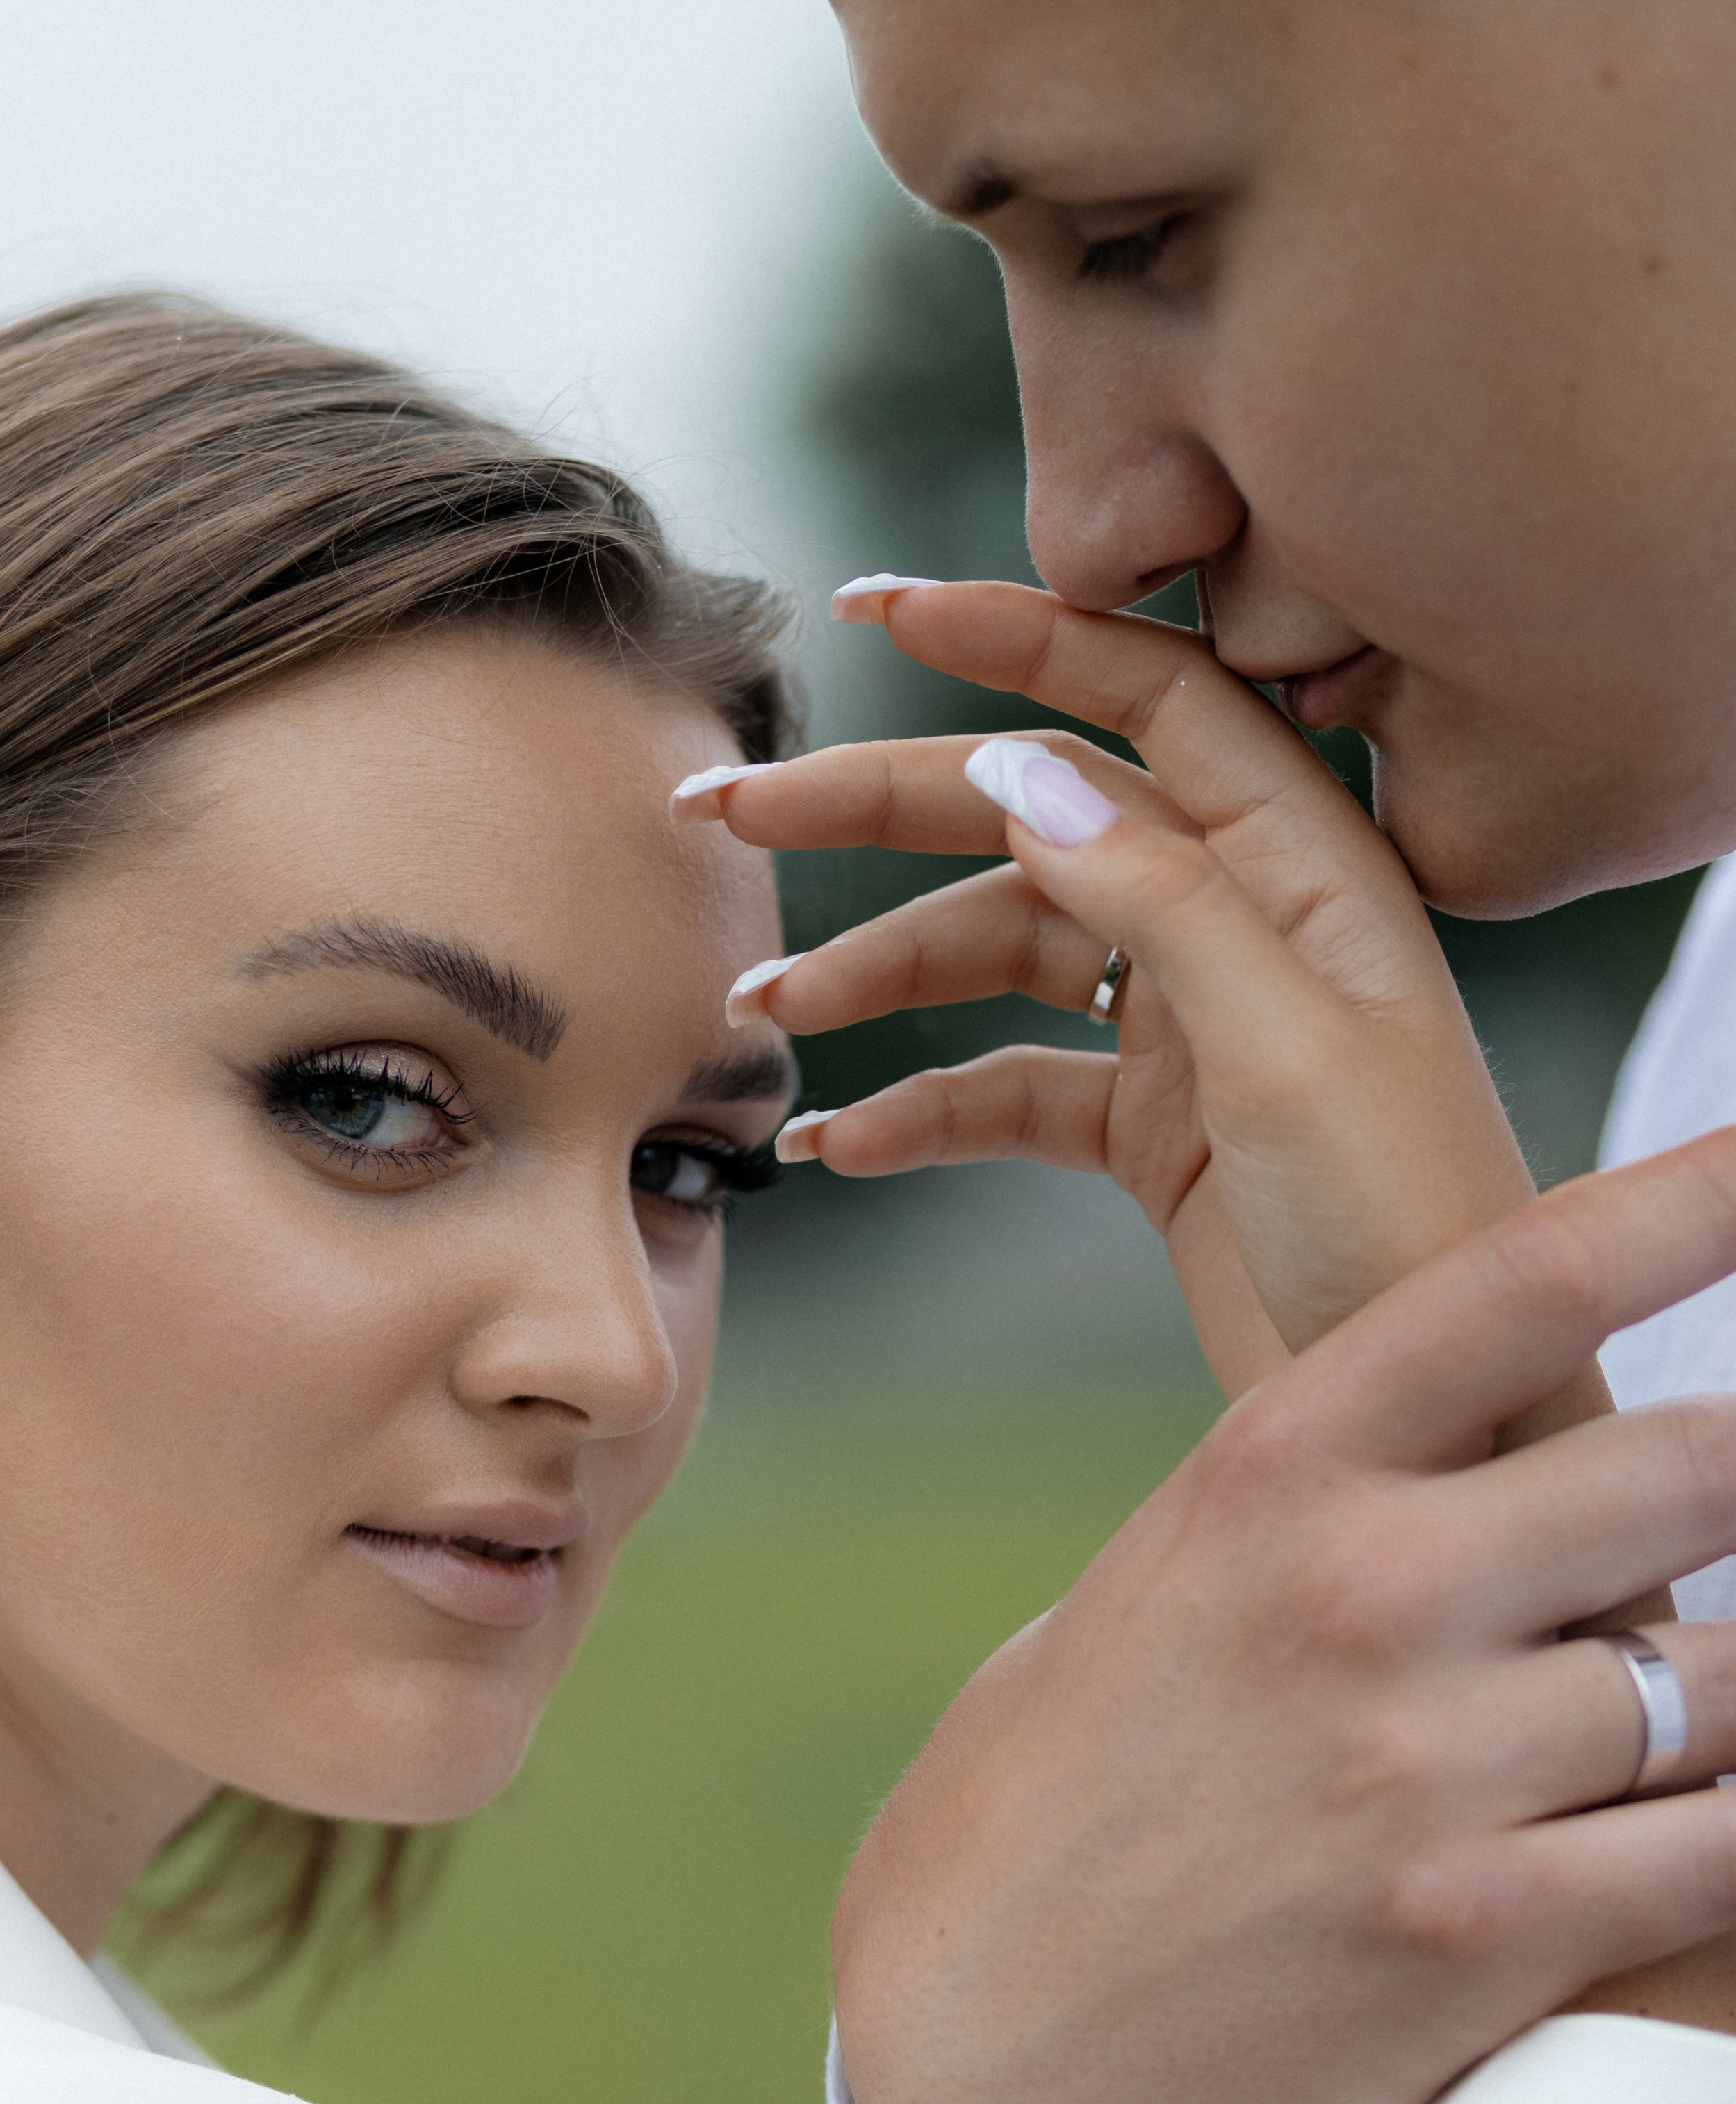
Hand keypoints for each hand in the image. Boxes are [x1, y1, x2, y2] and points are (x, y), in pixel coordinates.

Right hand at [680, 579, 1531, 1396]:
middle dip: (878, 807)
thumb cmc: (1413, 1234)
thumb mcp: (1294, 1054)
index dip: (1010, 638)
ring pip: (1001, 954)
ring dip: (878, 974)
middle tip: (725, 811)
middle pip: (1033, 818)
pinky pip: (1011, 1089)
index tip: (870, 610)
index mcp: (1304, 868)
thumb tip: (1025, 769)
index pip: (1147, 697)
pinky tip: (844, 1143)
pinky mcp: (1154, 1131)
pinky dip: (925, 1107)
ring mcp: (1192, 1028)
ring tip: (761, 1008)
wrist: (1451, 1421)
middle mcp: (1242, 925)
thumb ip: (1166, 902)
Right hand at [830, 1135, 1735, 2103]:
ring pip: (1734, 1677)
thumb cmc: (1089, 1780)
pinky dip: (1735, 1833)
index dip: (1698, 1199)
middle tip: (1733, 1500)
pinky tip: (1690, 1828)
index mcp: (1273, 1470)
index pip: (1527, 1281)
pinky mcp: (1480, 1932)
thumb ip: (1355, 1498)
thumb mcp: (1178, 1574)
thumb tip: (1556, 1448)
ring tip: (1662, 1715)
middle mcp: (1358, 1588)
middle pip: (1699, 1459)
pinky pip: (1727, 1849)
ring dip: (1731, 1693)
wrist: (985, 2028)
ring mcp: (1422, 1765)